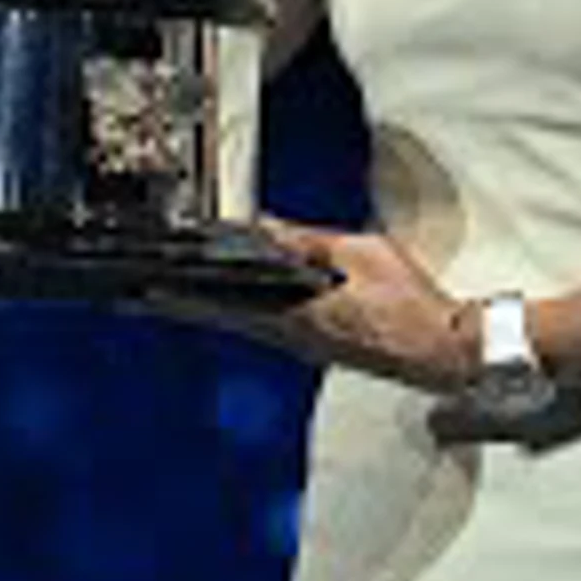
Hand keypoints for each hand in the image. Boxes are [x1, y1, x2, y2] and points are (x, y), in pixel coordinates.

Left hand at [144, 216, 472, 394]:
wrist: (441, 353)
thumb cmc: (409, 306)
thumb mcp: (361, 254)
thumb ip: (309, 242)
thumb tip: (265, 227)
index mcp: (299, 316)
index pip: (226, 306)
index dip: (184, 299)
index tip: (147, 293)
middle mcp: (293, 337)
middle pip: (224, 319)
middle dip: (182, 307)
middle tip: (139, 300)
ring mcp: (304, 347)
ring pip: (241, 326)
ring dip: (206, 312)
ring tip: (171, 302)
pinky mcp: (317, 348)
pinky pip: (265, 330)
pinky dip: (239, 317)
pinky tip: (232, 310)